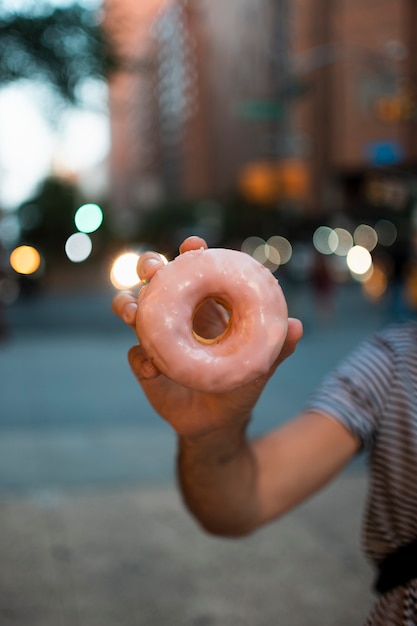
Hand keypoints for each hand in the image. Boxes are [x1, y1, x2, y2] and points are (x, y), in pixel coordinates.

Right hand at [112, 236, 302, 437]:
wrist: (219, 422)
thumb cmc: (240, 385)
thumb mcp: (260, 365)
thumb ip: (277, 347)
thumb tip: (297, 326)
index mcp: (206, 306)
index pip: (194, 271)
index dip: (191, 254)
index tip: (193, 245)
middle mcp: (178, 316)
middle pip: (155, 280)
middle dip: (150, 266)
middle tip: (153, 270)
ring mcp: (158, 338)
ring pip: (132, 308)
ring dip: (127, 304)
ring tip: (133, 312)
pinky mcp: (145, 365)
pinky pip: (135, 355)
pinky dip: (141, 358)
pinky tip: (152, 367)